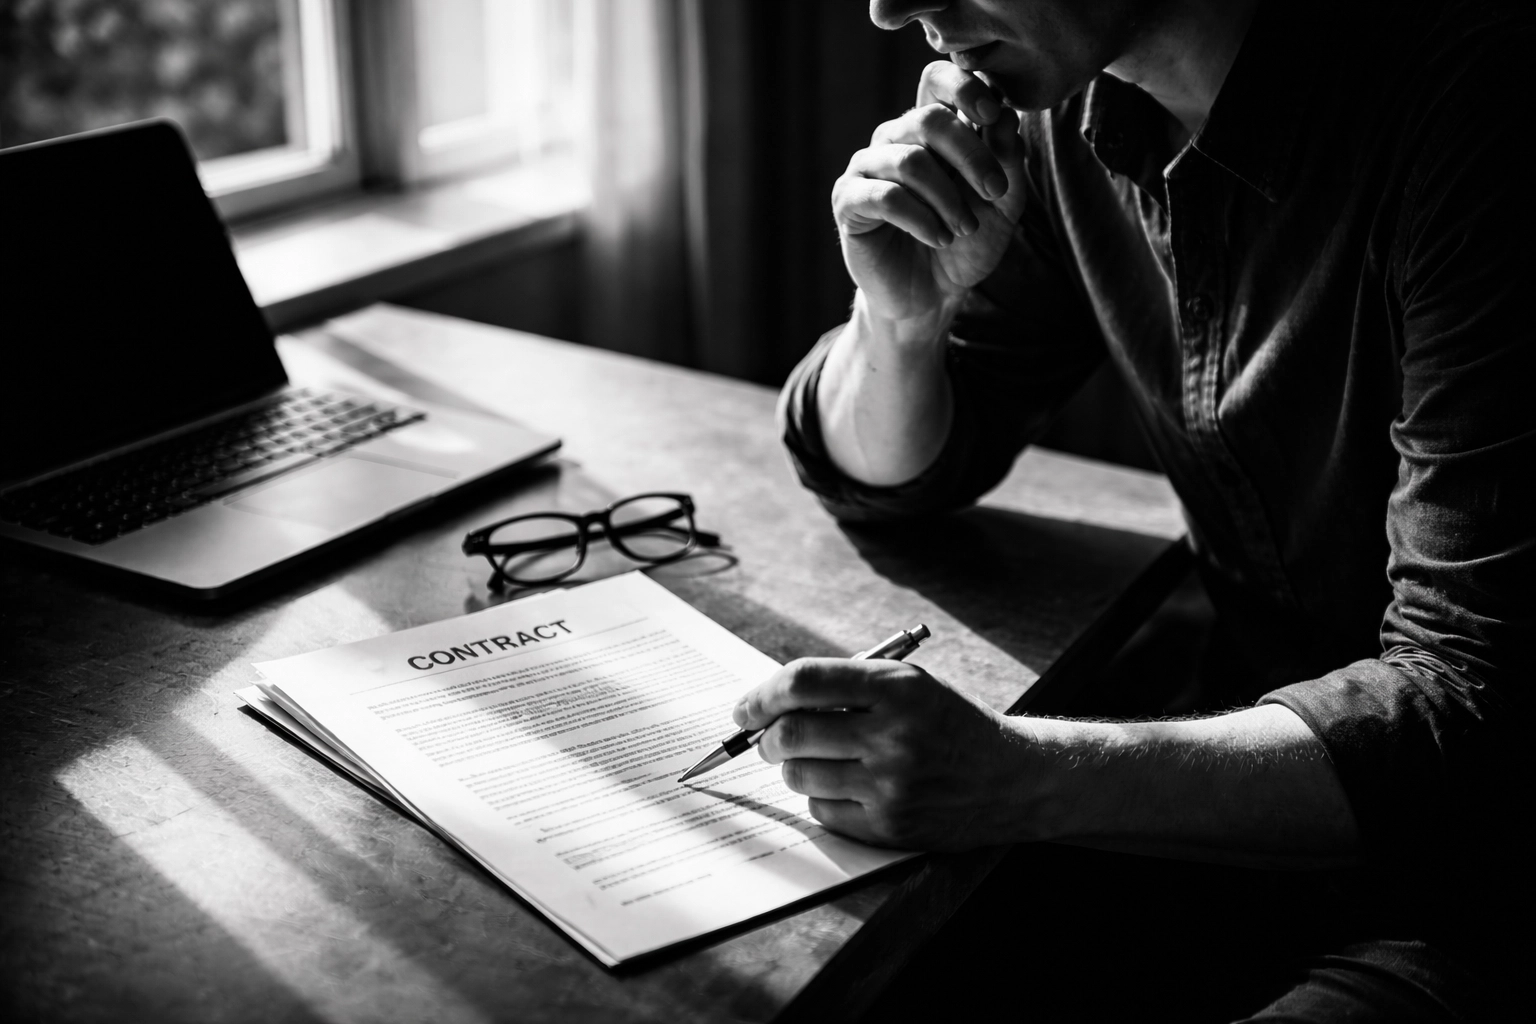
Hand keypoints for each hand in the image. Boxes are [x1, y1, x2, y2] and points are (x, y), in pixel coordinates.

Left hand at [733, 657, 1035, 850]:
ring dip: (794, 767)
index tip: (747, 708)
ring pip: (799, 774)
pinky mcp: (890, 825)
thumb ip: (846, 686)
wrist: (1010, 778)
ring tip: (818, 760)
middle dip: (766, 737)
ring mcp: (892, 784)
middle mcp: (894, 734)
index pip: (804, 681)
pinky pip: (821, 810)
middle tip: (768, 739)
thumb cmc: (947, 723)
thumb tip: (768, 703)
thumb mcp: (910, 684)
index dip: (763, 695)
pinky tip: (846, 787)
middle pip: (791, 733)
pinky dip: (820, 797)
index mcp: (897, 687)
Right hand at [831, 61, 1028, 324]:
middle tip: (995, 193)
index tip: (992, 116)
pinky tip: (938, 238)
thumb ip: (1008, 162)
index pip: (936, 81)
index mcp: (931, 130)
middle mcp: (895, 140)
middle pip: (928, 120)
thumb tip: (1005, 116)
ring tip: (963, 229)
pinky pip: (885, 196)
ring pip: (909, 160)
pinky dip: (920, 219)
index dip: (964, 88)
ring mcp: (867, 168)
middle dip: (971, 156)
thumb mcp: (1002, 205)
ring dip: (947, 198)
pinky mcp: (848, 201)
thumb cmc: (965, 244)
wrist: (931, 296)